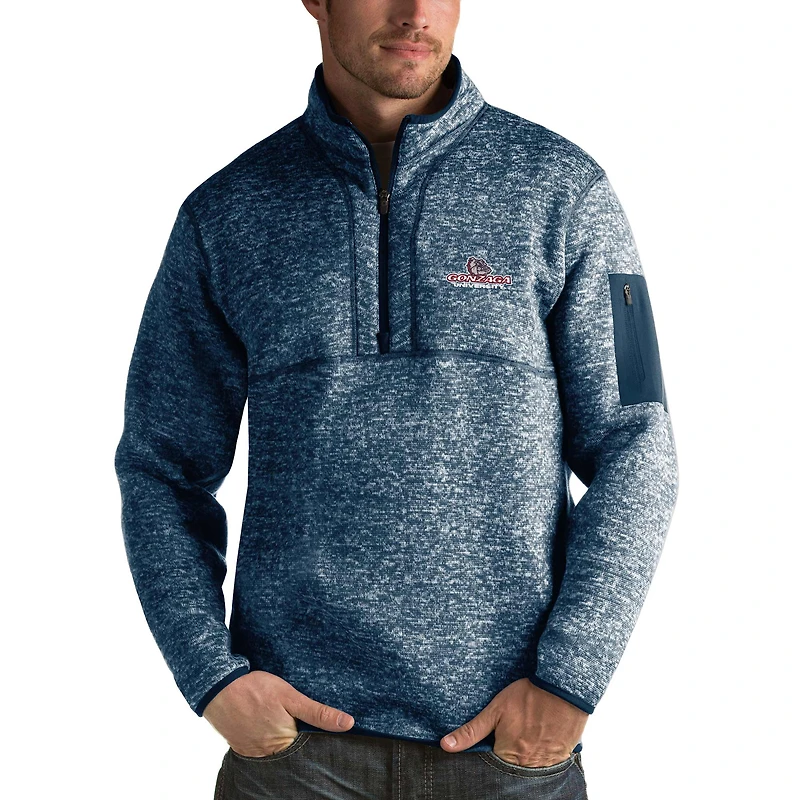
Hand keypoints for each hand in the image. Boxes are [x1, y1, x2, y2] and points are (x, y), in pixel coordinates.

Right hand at [203, 670, 354, 756]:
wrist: (217, 687)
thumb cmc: (255, 689)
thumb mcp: (291, 696)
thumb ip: (318, 712)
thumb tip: (348, 724)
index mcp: (286, 742)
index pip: (310, 749)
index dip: (320, 740)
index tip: (330, 733)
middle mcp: (270, 753)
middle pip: (294, 751)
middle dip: (302, 741)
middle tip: (303, 722)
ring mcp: (254, 753)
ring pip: (278, 750)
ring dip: (284, 740)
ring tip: (285, 723)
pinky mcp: (242, 747)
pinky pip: (261, 749)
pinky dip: (267, 740)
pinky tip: (269, 725)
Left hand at [440, 678, 588, 766]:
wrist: (563, 689)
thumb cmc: (528, 696)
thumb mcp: (495, 710)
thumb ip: (471, 731)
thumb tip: (446, 745)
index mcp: (508, 753)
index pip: (492, 766)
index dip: (491, 753)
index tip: (494, 742)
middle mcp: (527, 763)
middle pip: (512, 769)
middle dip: (508, 757)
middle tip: (513, 736)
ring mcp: (546, 762)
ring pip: (530, 768)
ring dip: (525, 756)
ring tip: (526, 736)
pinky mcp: (561, 757)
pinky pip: (548, 765)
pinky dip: (542, 755)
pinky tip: (540, 739)